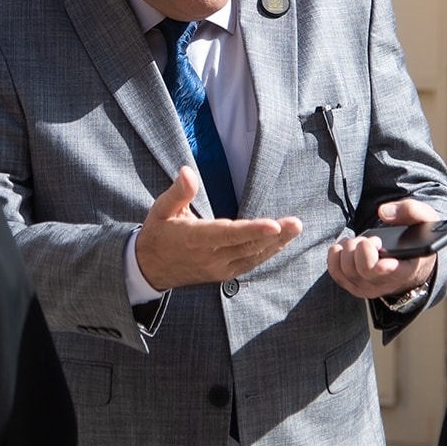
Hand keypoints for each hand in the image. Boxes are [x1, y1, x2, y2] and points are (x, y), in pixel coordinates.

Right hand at [134, 166, 302, 289]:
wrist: (150, 268)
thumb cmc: (158, 233)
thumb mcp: (161, 209)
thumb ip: (178, 192)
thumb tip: (188, 171)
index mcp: (195, 239)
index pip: (228, 234)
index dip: (252, 230)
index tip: (274, 224)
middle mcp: (210, 257)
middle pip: (248, 246)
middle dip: (275, 235)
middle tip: (296, 223)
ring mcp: (218, 269)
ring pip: (252, 256)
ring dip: (276, 244)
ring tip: (295, 229)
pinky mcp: (224, 275)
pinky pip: (250, 264)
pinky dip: (267, 253)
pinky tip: (281, 242)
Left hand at [327, 198, 439, 300]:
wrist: (410, 259)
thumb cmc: (416, 237)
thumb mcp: (426, 220)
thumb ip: (412, 211)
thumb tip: (384, 213)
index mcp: (409, 268)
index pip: (395, 274)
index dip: (385, 267)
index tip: (380, 252)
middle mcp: (388, 283)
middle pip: (365, 270)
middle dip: (362, 246)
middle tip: (370, 239)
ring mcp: (369, 287)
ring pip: (348, 271)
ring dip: (349, 249)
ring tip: (359, 240)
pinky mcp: (354, 285)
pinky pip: (336, 273)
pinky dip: (336, 256)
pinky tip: (345, 246)